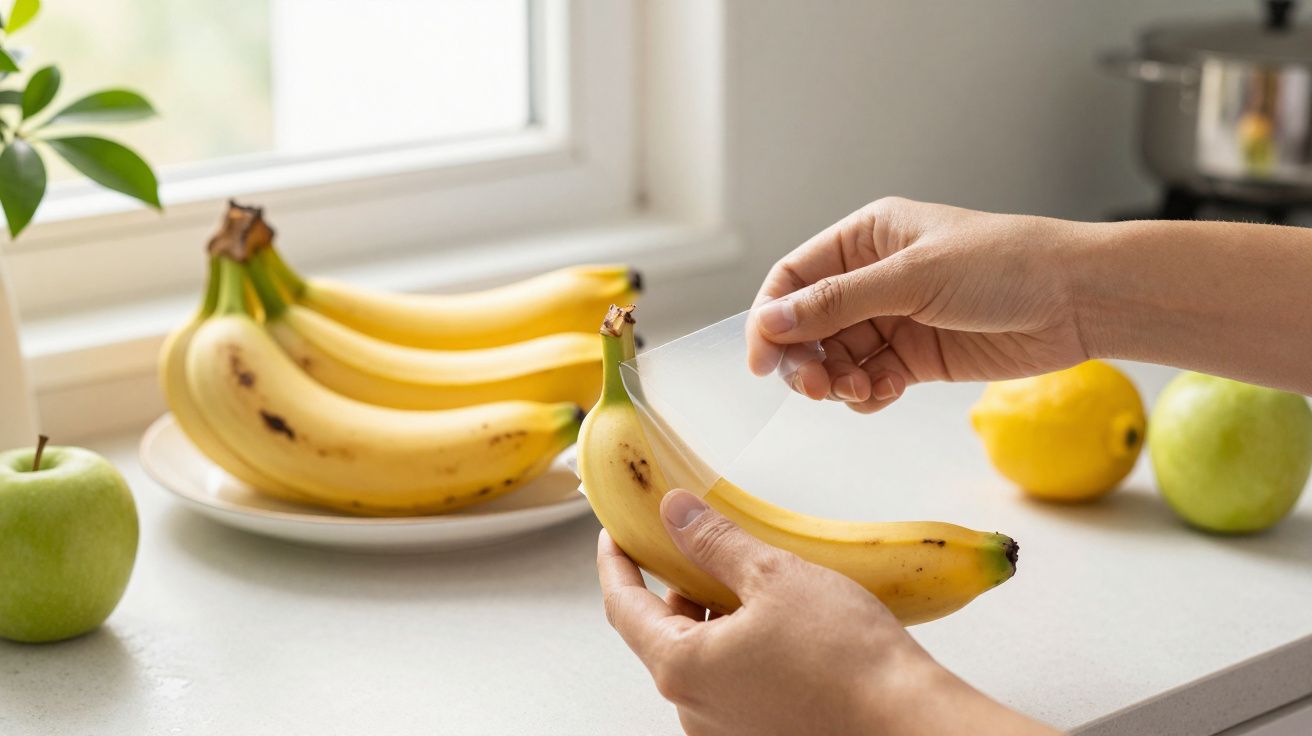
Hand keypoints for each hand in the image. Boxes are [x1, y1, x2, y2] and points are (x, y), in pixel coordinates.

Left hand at [597, 490, 1058, 735]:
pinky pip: (732, 682)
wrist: (905, 721)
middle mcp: (694, 708)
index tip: (613, 534)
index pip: (622, 606)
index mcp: (682, 668)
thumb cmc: (846, 657)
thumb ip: (714, 541)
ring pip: (702, 657)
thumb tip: (675, 512)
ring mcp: (727, 729)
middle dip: (676, 584)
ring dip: (713, 614)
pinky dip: (738, 644)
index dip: (616, 563)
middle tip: (696, 540)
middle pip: (663, 633)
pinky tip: (776, 618)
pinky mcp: (761, 734)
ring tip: (750, 574)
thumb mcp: (774, 576)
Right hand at [746, 197, 1092, 411]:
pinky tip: (885, 393)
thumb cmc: (1004, 265)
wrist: (1077, 300)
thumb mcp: (912, 278)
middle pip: (808, 325)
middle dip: (804, 358)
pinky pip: (869, 381)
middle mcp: (873, 278)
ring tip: (859, 390)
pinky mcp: (917, 358)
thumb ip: (837, 302)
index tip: (762, 360)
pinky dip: (866, 393)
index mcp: (866, 239)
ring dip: (836, 380)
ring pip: (836, 358)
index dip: (771, 317)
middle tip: (814, 387)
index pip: (794, 278)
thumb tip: (771, 322)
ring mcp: (895, 319)